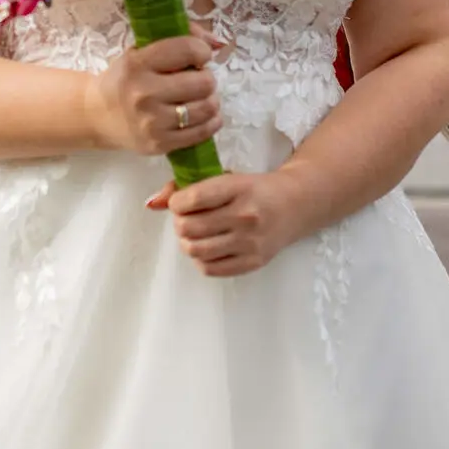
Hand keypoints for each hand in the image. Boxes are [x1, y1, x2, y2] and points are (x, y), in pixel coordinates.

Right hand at [86, 25, 222, 157]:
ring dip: (211, 100)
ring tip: (201, 97)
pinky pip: (201, 133)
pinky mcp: (159, 144)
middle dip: (206, 78)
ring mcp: (152, 122)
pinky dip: (211, 122)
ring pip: (206, 108)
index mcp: (138, 64)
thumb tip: (217, 43)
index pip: (187, 50)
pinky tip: (206, 116)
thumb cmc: (125, 79)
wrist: (96, 116)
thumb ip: (180, 37)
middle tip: (197, 80)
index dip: (202, 51)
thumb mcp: (141, 51)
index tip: (198, 56)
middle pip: (204, 82)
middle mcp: (144, 94)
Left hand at [146, 170, 299, 277]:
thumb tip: (152, 203)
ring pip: (195, 250)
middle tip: (185, 220)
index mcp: (239, 188)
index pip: (193, 199)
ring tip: (194, 234)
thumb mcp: (228, 179)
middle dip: (179, 223)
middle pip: (189, 227)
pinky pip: (210, 268)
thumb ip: (189, 188)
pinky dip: (201, 259)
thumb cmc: (255, 190)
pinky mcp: (253, 262)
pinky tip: (208, 248)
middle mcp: (245, 216)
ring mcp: (250, 242)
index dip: (176, 203)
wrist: (296, 204)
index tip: (180, 203)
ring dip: (187, 242)